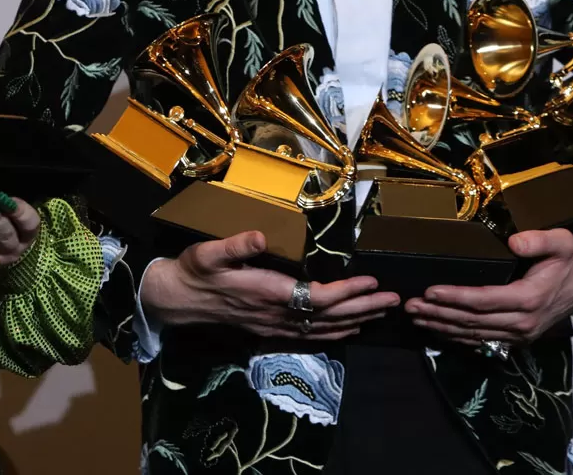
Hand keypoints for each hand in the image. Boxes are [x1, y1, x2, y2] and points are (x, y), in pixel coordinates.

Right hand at [141, 231, 398, 340]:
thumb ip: (235, 245)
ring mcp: (274, 326)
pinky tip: (349, 329)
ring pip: (324, 329)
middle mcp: (276, 314)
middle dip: (365, 308)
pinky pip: (311, 336)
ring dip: (356, 321)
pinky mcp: (270, 330)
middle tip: (396, 300)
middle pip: (330, 316)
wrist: (176, 300)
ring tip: (382, 313)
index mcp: (268, 293)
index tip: (372, 281)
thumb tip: (258, 235)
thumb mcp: (208, 252)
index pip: (318, 297)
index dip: (348, 292)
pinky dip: (335, 333)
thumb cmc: (195, 271)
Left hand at [405, 229, 572, 347]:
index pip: (484, 300)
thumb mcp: (563, 242)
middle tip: (410, 305)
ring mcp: (520, 333)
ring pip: (474, 334)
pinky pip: (483, 341)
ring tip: (416, 317)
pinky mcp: (518, 338)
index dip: (455, 297)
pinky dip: (458, 337)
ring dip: (442, 326)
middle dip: (439, 314)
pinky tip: (438, 330)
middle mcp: (522, 322)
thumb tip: (515, 241)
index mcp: (529, 298)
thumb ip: (540, 240)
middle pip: (472, 321)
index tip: (430, 291)